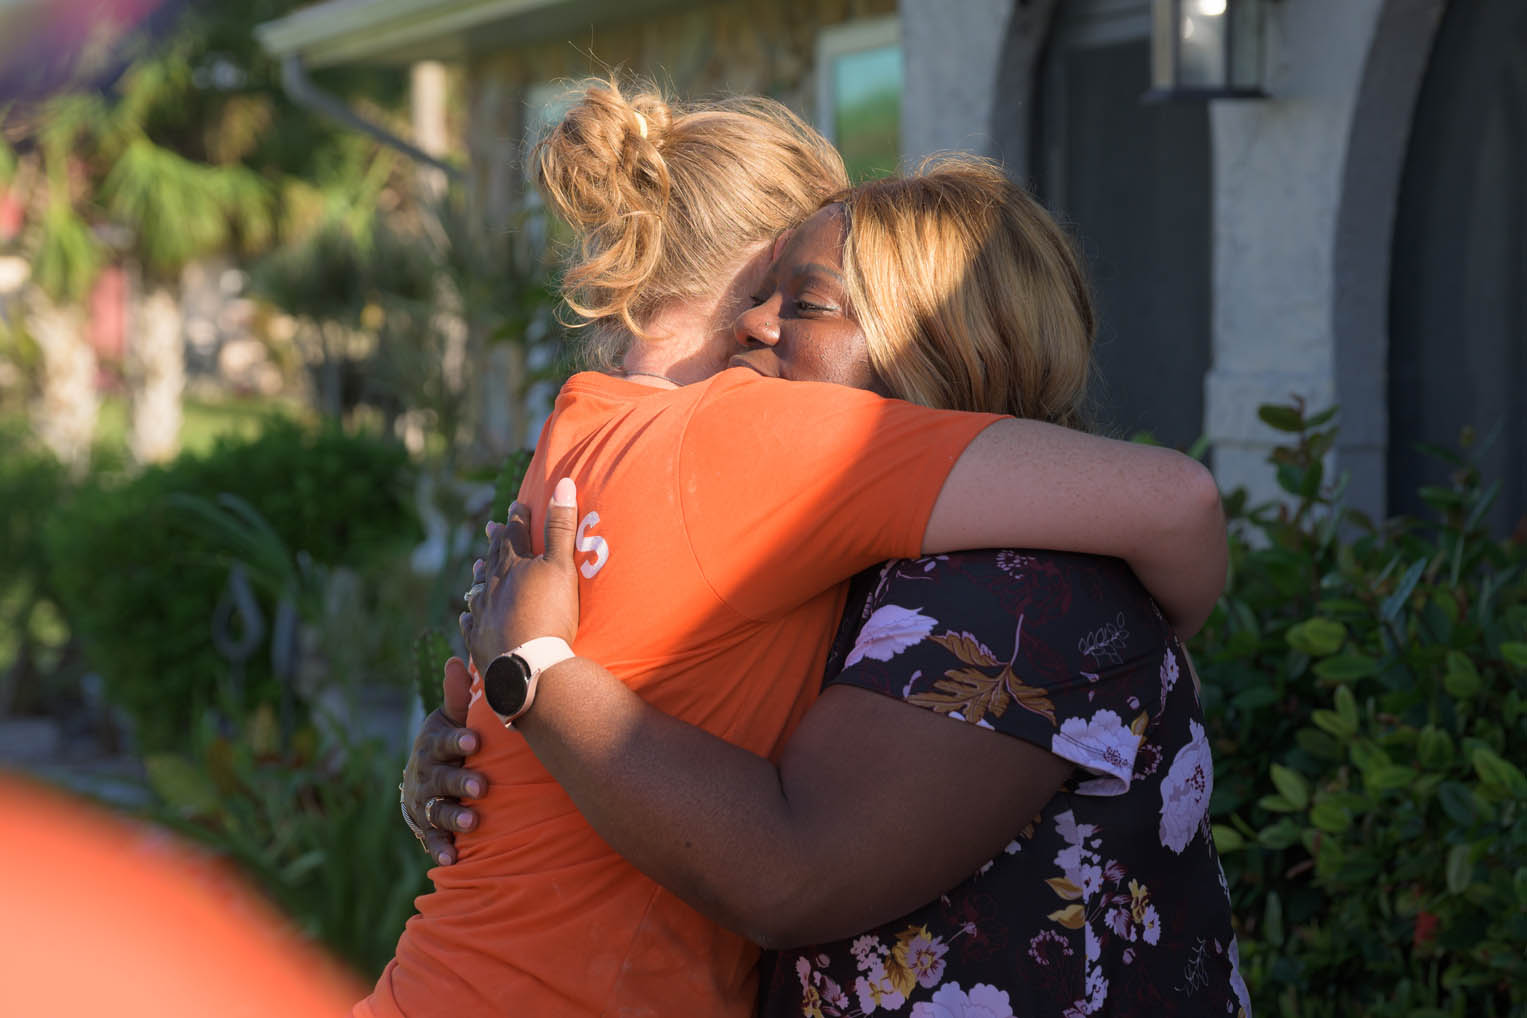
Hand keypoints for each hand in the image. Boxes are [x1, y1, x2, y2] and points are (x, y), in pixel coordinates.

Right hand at [402, 657, 488, 865]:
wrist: (422, 778)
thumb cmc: (449, 742)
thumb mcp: (451, 718)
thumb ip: (458, 697)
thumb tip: (457, 661)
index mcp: (435, 743)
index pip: (444, 741)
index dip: (457, 741)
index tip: (475, 742)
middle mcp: (427, 773)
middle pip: (442, 778)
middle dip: (460, 782)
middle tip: (481, 788)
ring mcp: (426, 801)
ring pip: (437, 809)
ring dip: (453, 817)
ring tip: (472, 824)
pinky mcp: (427, 826)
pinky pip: (432, 838)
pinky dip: (441, 848)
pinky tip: (452, 858)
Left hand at [460, 477, 580, 666]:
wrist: (528, 665)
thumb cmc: (549, 614)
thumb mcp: (561, 567)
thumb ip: (560, 527)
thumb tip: (563, 484)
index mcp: (513, 564)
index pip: (514, 533)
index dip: (517, 517)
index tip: (515, 504)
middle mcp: (493, 585)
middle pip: (493, 558)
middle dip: (495, 541)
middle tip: (491, 528)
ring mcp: (484, 613)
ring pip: (479, 589)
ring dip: (480, 576)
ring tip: (477, 567)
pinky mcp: (480, 641)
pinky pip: (472, 624)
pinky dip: (470, 616)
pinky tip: (467, 615)